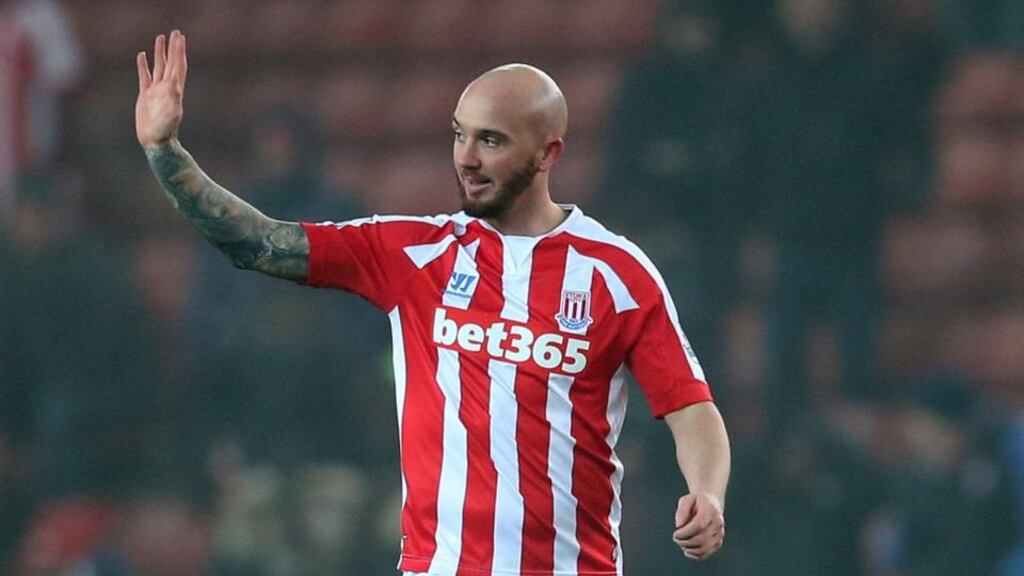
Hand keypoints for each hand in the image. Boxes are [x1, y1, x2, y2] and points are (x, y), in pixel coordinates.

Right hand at [136, 30, 186, 147]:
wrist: (156, 141)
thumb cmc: (165, 130)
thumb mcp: (172, 113)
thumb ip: (174, 98)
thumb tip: (175, 82)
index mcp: (175, 90)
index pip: (178, 65)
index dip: (179, 51)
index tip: (180, 38)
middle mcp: (167, 88)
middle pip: (170, 62)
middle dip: (173, 48)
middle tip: (175, 32)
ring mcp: (156, 91)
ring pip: (158, 67)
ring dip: (159, 53)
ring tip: (160, 37)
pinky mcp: (145, 96)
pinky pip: (144, 76)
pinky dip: (143, 65)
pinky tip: (142, 55)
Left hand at [672, 492, 724, 560]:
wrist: (711, 504)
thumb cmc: (696, 502)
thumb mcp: (686, 500)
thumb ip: (681, 511)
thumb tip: (679, 526)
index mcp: (710, 510)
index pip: (699, 525)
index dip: (685, 532)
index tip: (675, 533)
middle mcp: (718, 523)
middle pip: (701, 539)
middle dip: (685, 541)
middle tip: (676, 538)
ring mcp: (720, 534)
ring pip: (703, 548)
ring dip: (688, 548)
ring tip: (681, 542)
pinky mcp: (718, 543)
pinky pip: (706, 553)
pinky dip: (694, 555)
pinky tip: (686, 549)